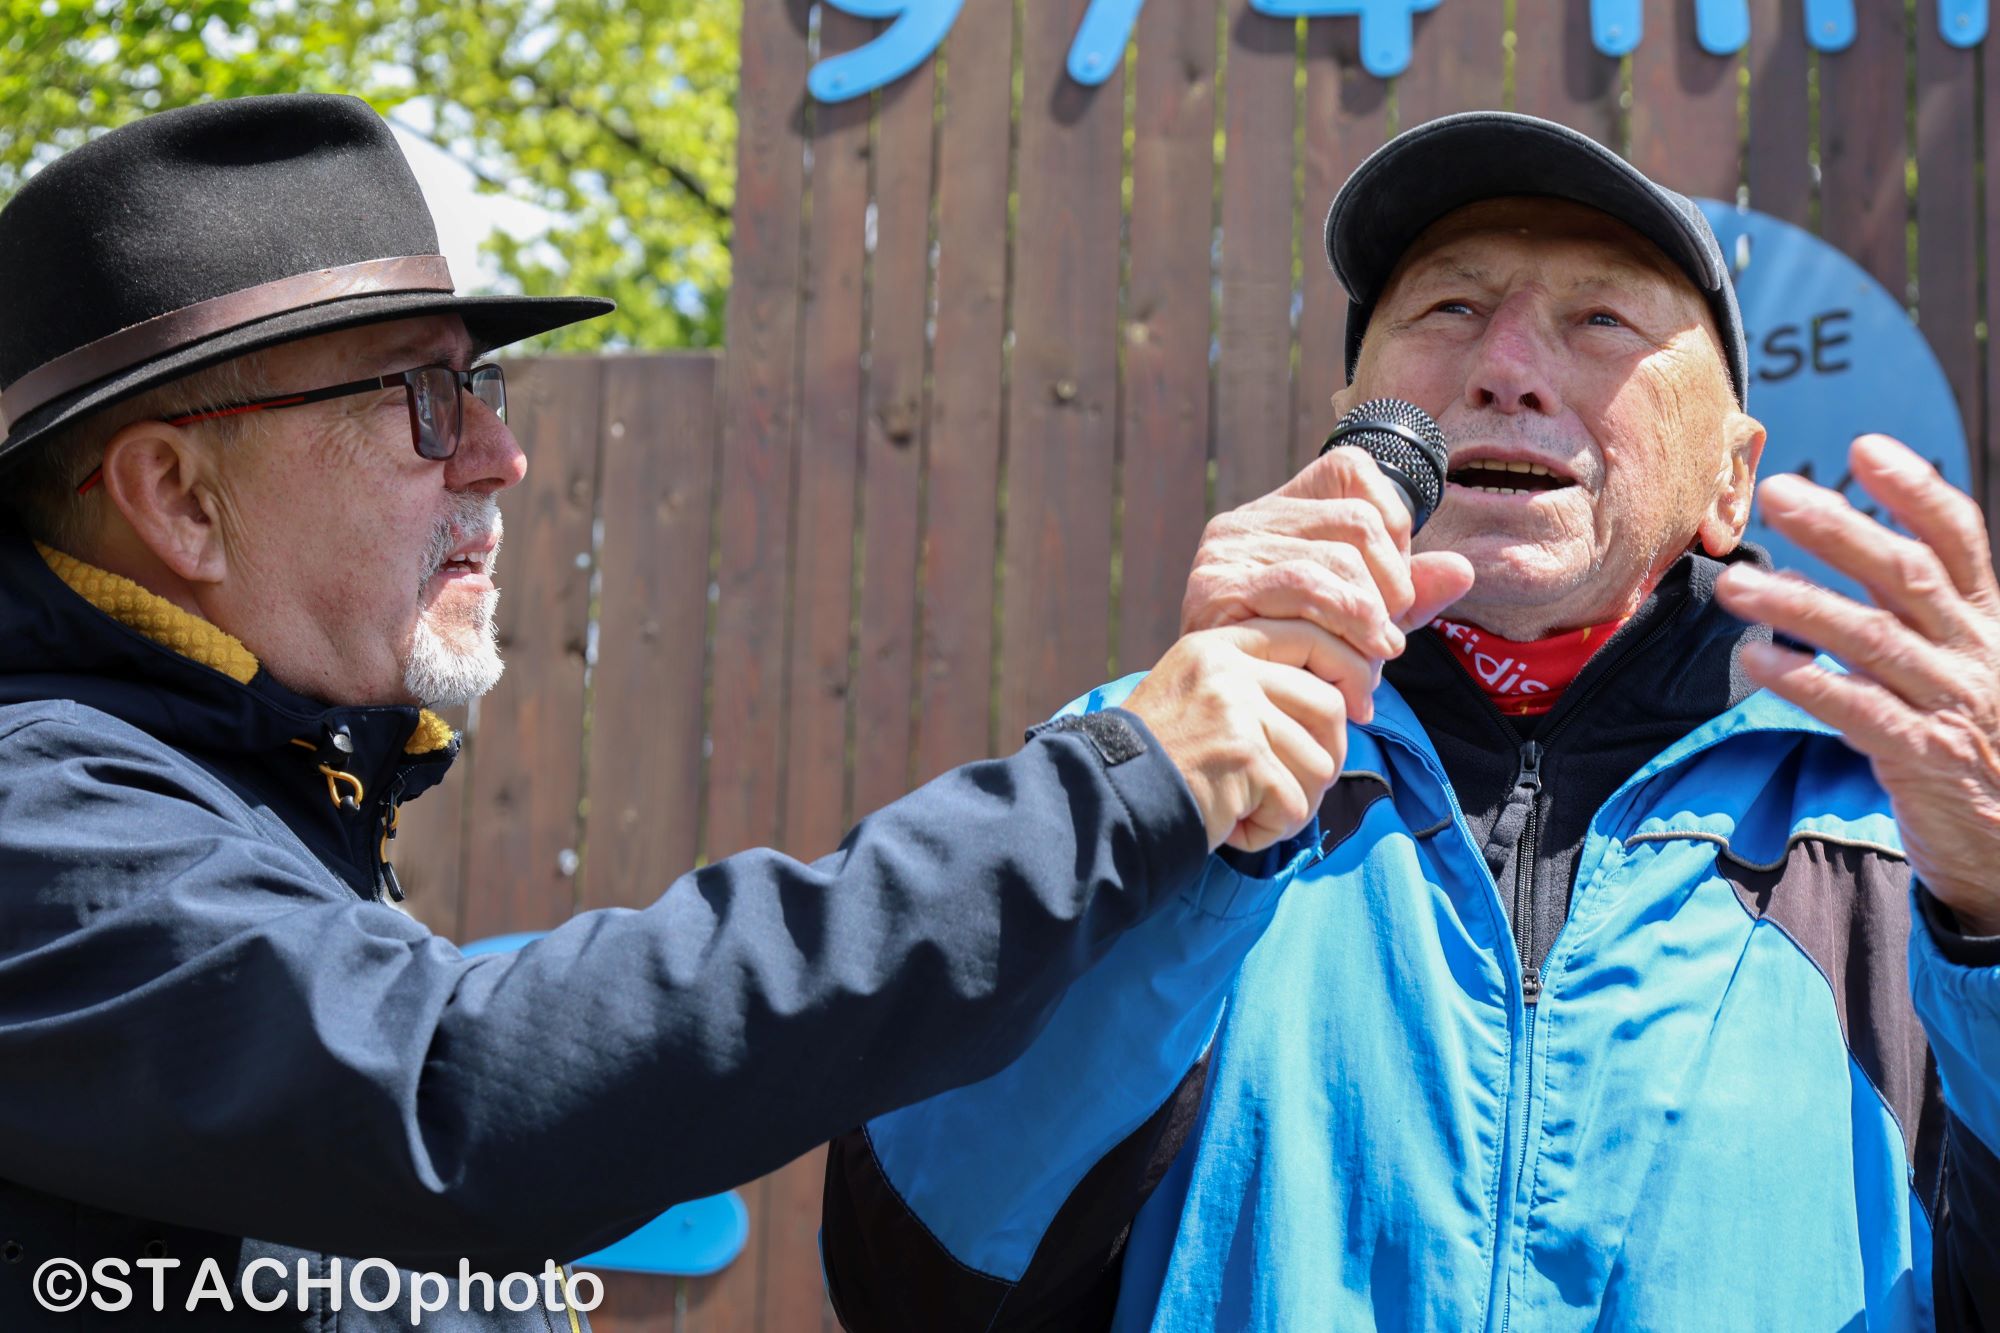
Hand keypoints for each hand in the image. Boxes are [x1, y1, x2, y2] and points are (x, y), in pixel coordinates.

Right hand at [1124, 619, 1359, 853]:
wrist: (1105, 799)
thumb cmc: (1155, 760)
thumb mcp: (1197, 696)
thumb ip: (1255, 685)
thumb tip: (1340, 701)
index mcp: (1219, 646)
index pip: (1309, 638)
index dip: (1348, 673)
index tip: (1358, 710)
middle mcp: (1229, 670)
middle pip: (1329, 706)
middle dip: (1326, 755)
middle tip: (1295, 788)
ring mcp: (1236, 712)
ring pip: (1319, 764)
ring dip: (1293, 802)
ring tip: (1249, 811)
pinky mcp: (1243, 759)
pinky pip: (1294, 805)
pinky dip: (1269, 830)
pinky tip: (1232, 827)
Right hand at [1181, 448, 1476, 702]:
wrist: (1223, 724)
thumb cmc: (1289, 667)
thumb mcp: (1359, 624)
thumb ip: (1407, 595)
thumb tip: (1463, 569)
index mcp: (1277, 514)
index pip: (1350, 469)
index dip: (1393, 521)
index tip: (1394, 586)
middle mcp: (1245, 521)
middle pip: (1357, 521)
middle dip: (1393, 585)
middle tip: (1390, 640)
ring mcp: (1226, 552)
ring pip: (1337, 557)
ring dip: (1373, 617)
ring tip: (1377, 660)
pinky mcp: (1215, 588)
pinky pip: (1303, 586)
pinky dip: (1347, 624)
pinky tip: (1357, 667)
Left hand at [1714, 433, 1999, 935]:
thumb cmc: (1978, 741)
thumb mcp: (1965, 664)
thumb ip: (1920, 613)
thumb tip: (1860, 549)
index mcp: (1987, 622)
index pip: (1960, 538)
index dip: (1916, 490)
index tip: (1866, 446)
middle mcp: (1975, 653)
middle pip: (1907, 575)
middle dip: (1841, 529)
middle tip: (1777, 491)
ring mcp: (1953, 704)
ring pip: (1872, 639)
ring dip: (1800, 605)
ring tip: (1738, 584)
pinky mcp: (1925, 758)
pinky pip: (1861, 712)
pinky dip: (1809, 684)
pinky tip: (1760, 662)